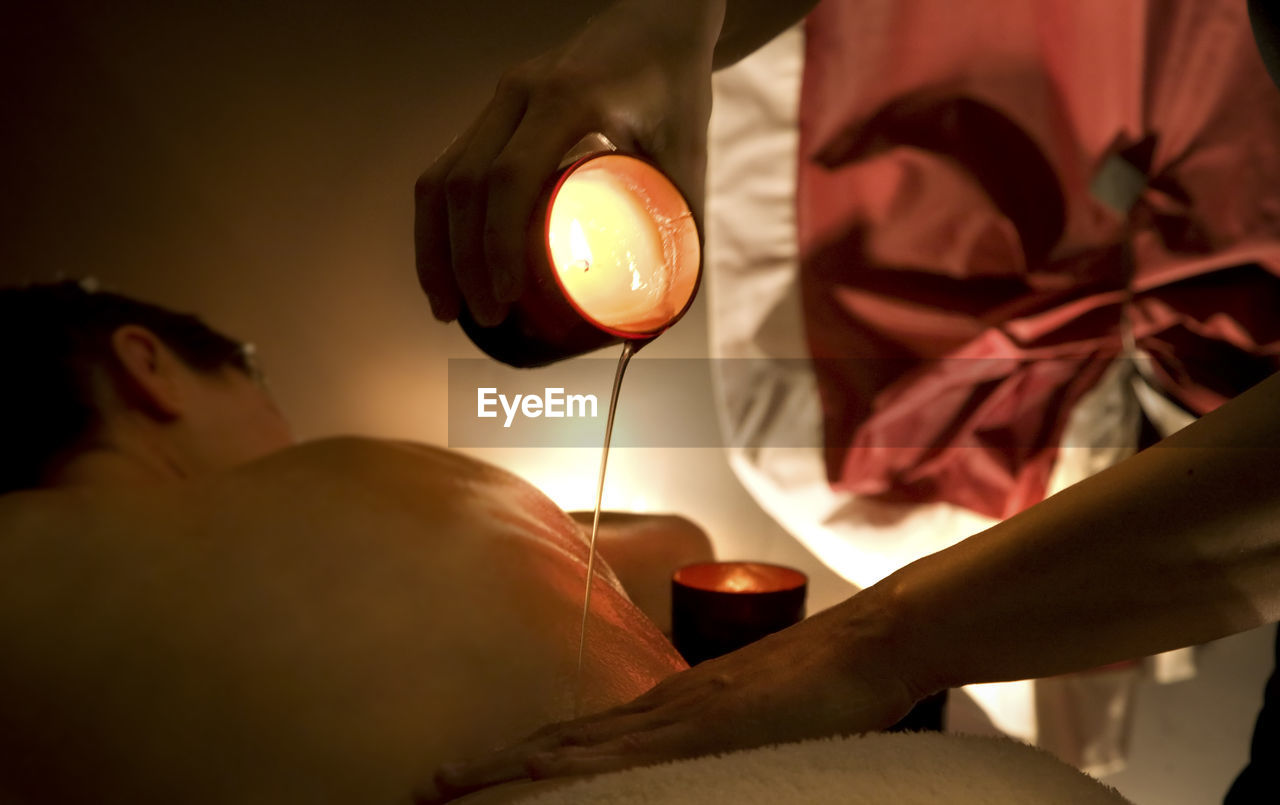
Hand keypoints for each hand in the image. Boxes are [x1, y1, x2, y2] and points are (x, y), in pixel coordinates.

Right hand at [414, 0, 722, 325]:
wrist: (659, 19)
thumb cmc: (676, 85)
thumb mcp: (688, 152)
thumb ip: (682, 229)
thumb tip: (659, 322)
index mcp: (569, 100)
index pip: (510, 177)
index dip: (497, 244)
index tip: (506, 297)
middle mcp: (521, 93)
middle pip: (462, 184)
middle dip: (461, 261)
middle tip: (484, 317)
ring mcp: (500, 99)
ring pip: (440, 176)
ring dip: (435, 247)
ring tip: (447, 306)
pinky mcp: (494, 110)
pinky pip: (447, 166)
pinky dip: (440, 222)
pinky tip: (447, 263)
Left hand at [416, 599, 921, 801]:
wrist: (867, 643)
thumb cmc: (816, 683)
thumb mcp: (745, 716)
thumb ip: (699, 734)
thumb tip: (666, 758)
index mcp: (664, 708)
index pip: (572, 739)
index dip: (515, 760)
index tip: (464, 779)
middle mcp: (659, 707)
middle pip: (558, 742)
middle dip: (492, 769)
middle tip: (428, 788)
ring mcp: (680, 714)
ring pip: (578, 747)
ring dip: (513, 769)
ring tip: (456, 787)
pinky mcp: (709, 725)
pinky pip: (631, 753)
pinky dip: (579, 767)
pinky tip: (543, 777)